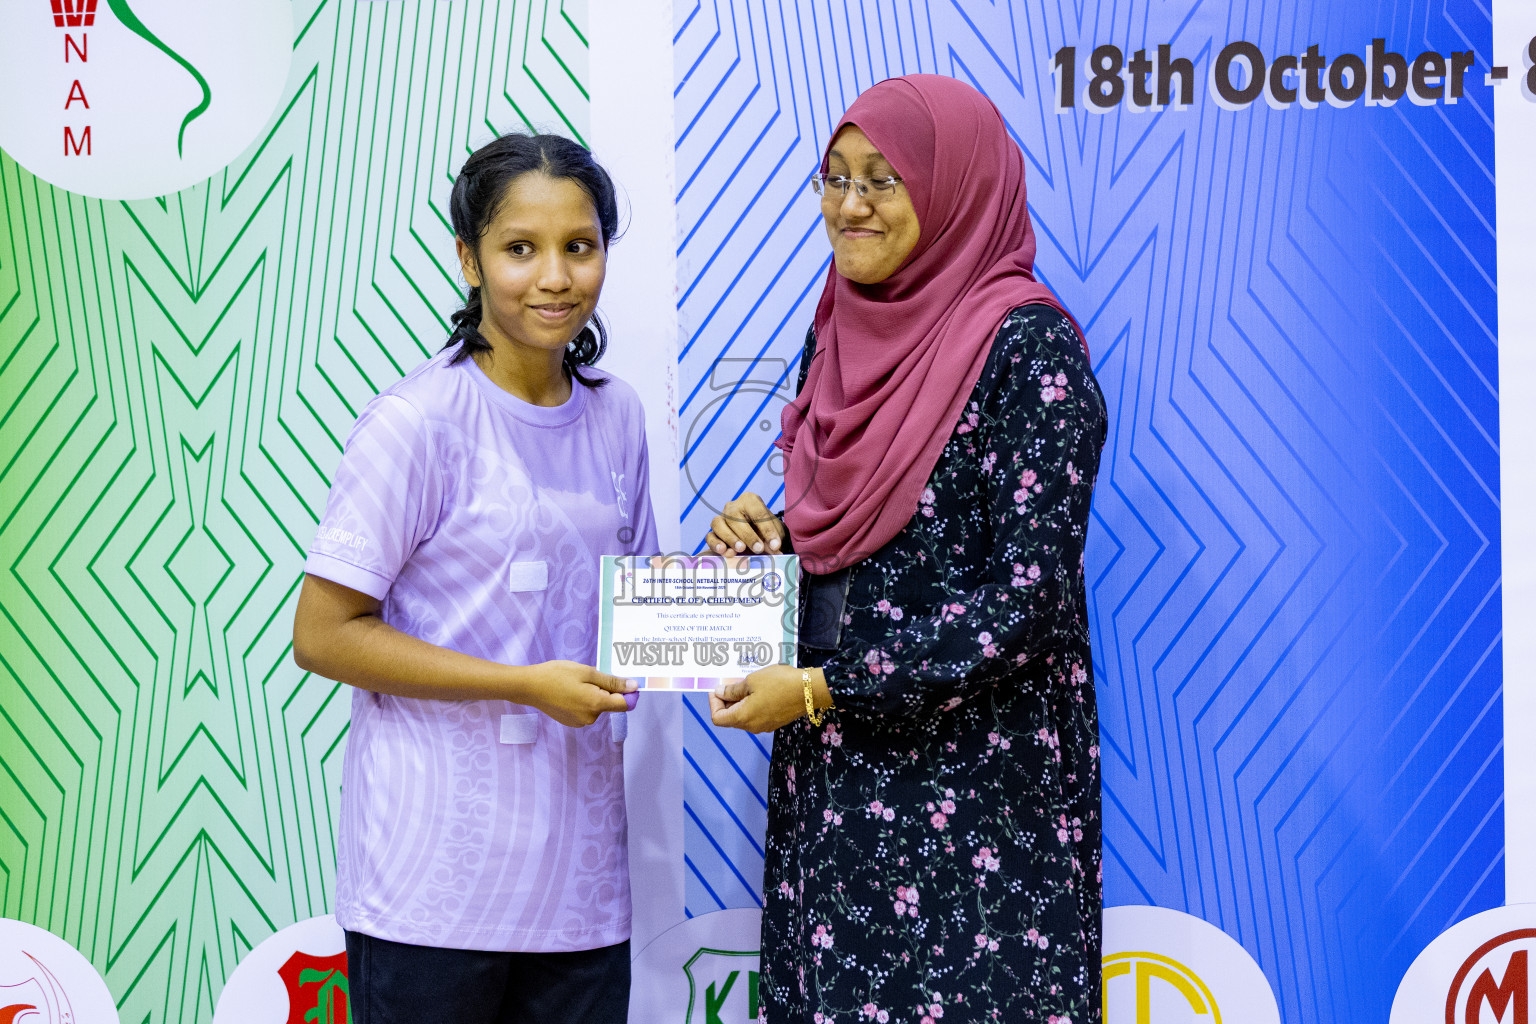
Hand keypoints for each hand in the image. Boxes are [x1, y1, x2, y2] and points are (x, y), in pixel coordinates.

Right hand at [523, 660, 635, 726]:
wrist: (530, 686)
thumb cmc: (557, 675)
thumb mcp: (587, 672)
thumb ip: (612, 681)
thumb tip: (634, 687)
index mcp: (596, 704)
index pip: (625, 704)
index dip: (628, 692)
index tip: (621, 680)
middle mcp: (591, 718)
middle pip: (610, 704)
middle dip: (606, 690)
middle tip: (589, 677)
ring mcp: (580, 722)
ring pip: (598, 706)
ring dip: (594, 695)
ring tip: (576, 684)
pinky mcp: (572, 722)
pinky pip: (587, 711)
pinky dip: (584, 701)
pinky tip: (570, 692)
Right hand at [706, 493, 786, 555]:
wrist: (757, 540)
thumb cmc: (766, 533)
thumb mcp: (774, 535)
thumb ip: (774, 542)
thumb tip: (775, 550)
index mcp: (750, 501)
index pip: (758, 512)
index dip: (767, 529)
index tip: (775, 545)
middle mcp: (733, 507)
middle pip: (734, 516)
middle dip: (748, 534)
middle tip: (759, 549)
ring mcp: (721, 519)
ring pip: (718, 523)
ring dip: (730, 538)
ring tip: (740, 549)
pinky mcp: (713, 533)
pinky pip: (709, 536)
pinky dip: (715, 544)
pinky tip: (724, 551)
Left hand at [710, 665, 828, 732]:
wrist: (809, 690)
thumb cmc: (780, 683)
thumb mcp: (752, 681)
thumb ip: (733, 690)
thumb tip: (720, 693)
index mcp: (743, 718)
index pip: (717, 718)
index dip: (714, 703)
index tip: (719, 688)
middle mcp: (752, 726)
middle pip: (730, 717)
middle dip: (726, 700)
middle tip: (731, 681)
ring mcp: (764, 725)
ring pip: (743, 716)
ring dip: (739, 701)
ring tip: (745, 682)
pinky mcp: (774, 722)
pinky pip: (756, 715)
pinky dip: (751, 703)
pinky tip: (758, 689)